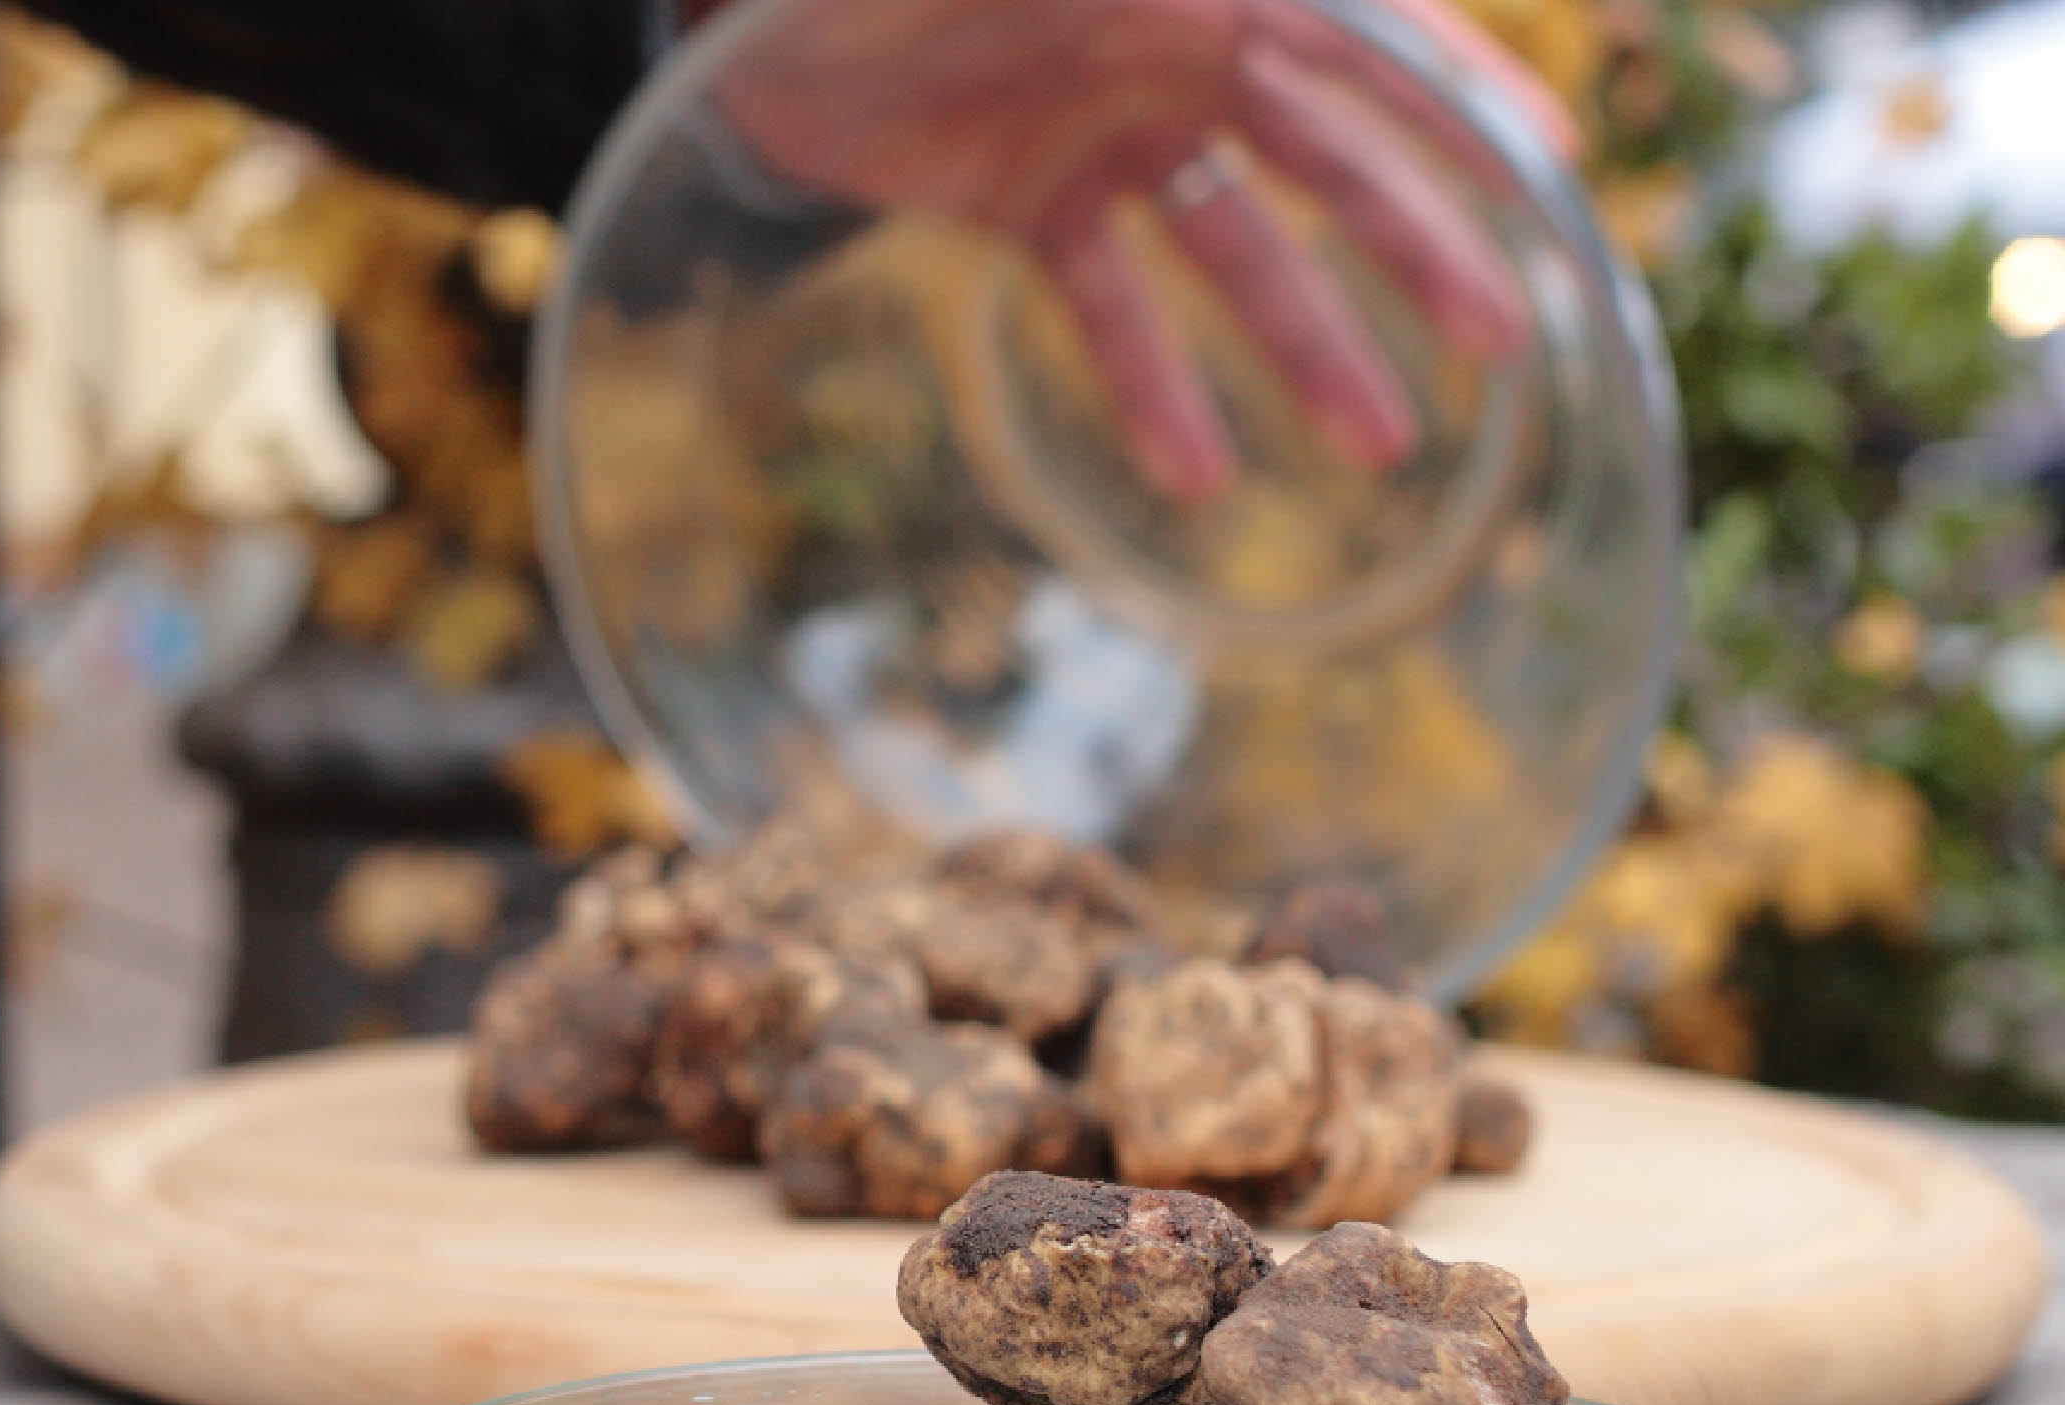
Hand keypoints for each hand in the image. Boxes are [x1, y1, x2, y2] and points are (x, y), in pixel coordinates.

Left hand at [705, 0, 1574, 501]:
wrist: (739, 6)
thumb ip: (1179, 2)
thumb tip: (1301, 21)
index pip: (1362, 38)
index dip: (1457, 101)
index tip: (1548, 182)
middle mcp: (1174, 45)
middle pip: (1323, 157)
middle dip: (1414, 247)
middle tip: (1501, 340)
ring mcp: (1105, 126)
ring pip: (1235, 250)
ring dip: (1306, 345)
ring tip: (1378, 447)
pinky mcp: (1031, 199)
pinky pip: (1110, 301)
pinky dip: (1151, 382)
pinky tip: (1197, 475)